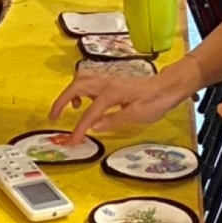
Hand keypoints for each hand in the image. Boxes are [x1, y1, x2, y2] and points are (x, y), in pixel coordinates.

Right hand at [50, 57, 201, 140]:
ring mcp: (108, 81)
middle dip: (61, 101)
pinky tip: (85, 103)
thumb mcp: (137, 115)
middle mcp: (106, 83)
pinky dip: (80, 91)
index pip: (89, 113)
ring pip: (80, 81)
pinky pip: (89, 83)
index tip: (72, 141)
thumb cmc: (156, 100)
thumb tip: (94, 126)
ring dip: (68, 94)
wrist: (168, 86)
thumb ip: (114, 120)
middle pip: (75, 87)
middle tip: (53, 117)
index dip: (79, 128)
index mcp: (111, 93)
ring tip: (65, 110)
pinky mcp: (111, 83)